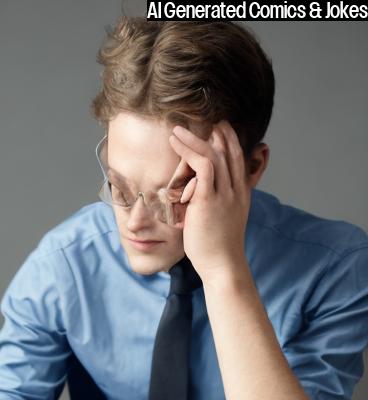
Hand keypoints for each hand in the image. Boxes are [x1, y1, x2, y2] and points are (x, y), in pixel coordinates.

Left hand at [168, 122, 251, 284]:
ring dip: (195, 138)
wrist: (222, 265)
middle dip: (220, 134)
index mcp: (240, 194)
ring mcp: (225, 193)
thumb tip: (197, 198)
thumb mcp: (219, 221)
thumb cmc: (215, 247)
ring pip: (213, 154)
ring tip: (178, 129)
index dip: (231, 143)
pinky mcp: (209, 199)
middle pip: (230, 153)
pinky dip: (189, 150)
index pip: (238, 161)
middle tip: (209, 118)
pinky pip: (202, 166)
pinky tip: (175, 142)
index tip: (221, 129)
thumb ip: (212, 204)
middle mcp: (236, 190)